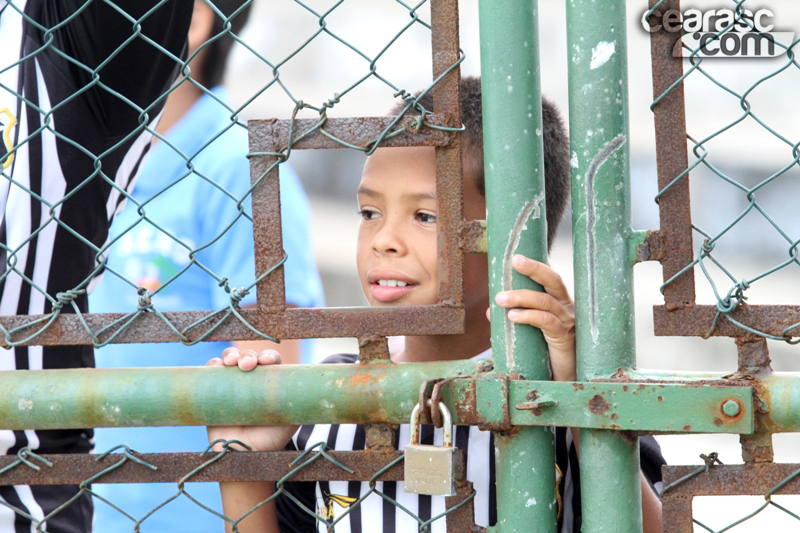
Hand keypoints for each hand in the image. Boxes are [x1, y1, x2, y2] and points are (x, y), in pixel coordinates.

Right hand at [207, 347, 297, 451]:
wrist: (245, 456)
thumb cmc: (270, 438)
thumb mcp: (289, 422)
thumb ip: (297, 407)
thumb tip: (316, 396)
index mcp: (270, 382)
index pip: (271, 361)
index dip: (269, 357)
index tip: (267, 362)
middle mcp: (251, 379)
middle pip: (250, 357)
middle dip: (248, 355)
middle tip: (247, 364)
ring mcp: (231, 383)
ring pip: (230, 359)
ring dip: (231, 355)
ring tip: (230, 363)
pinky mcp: (213, 391)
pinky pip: (211, 372)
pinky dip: (213, 364)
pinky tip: (216, 365)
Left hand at [492, 254, 575, 380]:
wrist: (563, 381)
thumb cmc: (547, 355)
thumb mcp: (528, 334)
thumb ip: (513, 320)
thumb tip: (490, 311)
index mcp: (559, 303)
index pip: (549, 279)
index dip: (535, 266)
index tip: (517, 257)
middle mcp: (566, 309)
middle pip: (553, 281)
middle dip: (534, 269)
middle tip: (515, 260)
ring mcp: (567, 323)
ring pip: (545, 301)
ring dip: (521, 297)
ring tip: (500, 299)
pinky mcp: (564, 339)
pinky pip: (546, 323)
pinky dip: (529, 317)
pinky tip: (513, 316)